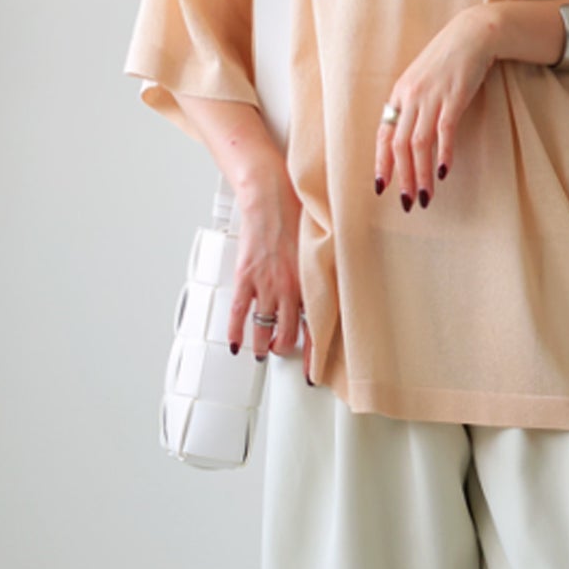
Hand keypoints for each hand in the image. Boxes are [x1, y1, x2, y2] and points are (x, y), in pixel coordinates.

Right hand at [225, 161, 311, 378]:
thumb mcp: (321, 246)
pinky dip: (236, 331)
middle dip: (284, 348)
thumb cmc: (298, 214)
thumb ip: (324, 271)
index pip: (316, 329)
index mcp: (312, 283)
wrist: (271, 195)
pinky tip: (236, 343)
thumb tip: (332, 290)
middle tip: (281, 352)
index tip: (313, 374)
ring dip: (262, 345)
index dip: (314, 356)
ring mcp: (266, 285)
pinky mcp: (246, 277)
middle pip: (288, 334)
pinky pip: (239, 313)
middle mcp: (291, 289)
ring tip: (261, 352)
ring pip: (264, 328)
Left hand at [374, 6, 498, 209]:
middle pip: (400, 145)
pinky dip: (442, 154)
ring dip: (420, 174)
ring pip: (419, 143)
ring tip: (425, 197)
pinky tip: (442, 173)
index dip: (382, 163)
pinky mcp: (454, 96)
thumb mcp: (422, 81)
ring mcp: (431, 96)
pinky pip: (444, 131)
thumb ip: (413, 106)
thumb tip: (409, 137)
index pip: (384, 135)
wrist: (473, 33)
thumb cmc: (448, 60)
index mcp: (399, 95)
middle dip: (402, 178)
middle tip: (407, 202)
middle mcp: (410, 97)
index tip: (382, 188)